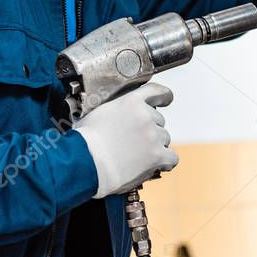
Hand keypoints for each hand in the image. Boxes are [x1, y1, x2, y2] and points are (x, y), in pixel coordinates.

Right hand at [74, 82, 177, 197]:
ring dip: (155, 147)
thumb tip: (123, 116)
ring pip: (164, 139)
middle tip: (133, 142)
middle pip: (158, 121)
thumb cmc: (86, 142)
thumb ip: (119, 109)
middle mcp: (145, 116)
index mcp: (131, 102)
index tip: (167, 99)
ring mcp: (153, 136)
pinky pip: (171, 158)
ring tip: (136, 156)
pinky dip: (164, 162)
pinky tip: (154, 165)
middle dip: (149, 131)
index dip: (164, 96)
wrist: (86, 164)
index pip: (156, 91)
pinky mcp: (157, 156)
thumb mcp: (101, 113)